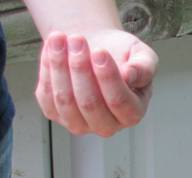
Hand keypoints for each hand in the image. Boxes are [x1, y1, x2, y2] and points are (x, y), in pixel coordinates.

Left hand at [35, 30, 157, 136]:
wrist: (97, 51)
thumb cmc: (122, 56)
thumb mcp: (142, 56)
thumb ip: (144, 67)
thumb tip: (131, 76)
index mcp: (132, 113)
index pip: (119, 101)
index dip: (108, 77)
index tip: (100, 51)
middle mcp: (107, 126)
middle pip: (89, 103)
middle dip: (80, 68)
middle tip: (77, 39)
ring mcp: (80, 124)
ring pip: (65, 100)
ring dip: (59, 66)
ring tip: (59, 38)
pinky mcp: (55, 114)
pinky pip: (47, 95)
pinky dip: (47, 69)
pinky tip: (52, 49)